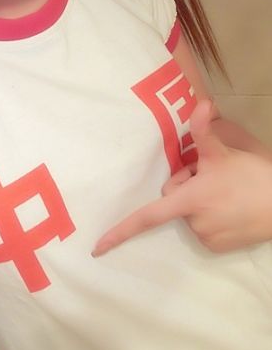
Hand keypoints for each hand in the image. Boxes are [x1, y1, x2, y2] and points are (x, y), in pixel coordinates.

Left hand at [92, 99, 271, 256]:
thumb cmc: (252, 178)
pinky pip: (202, 227)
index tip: (97, 248)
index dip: (120, 232)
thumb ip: (203, 129)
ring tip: (224, 190)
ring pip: (188, 213)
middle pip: (172, 199)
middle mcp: (193, 223)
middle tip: (211, 175)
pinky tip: (228, 206)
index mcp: (189, 200)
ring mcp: (205, 238)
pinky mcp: (217, 248)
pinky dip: (209, 216)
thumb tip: (201, 101)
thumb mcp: (224, 152)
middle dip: (185, 185)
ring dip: (198, 200)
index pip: (147, 217)